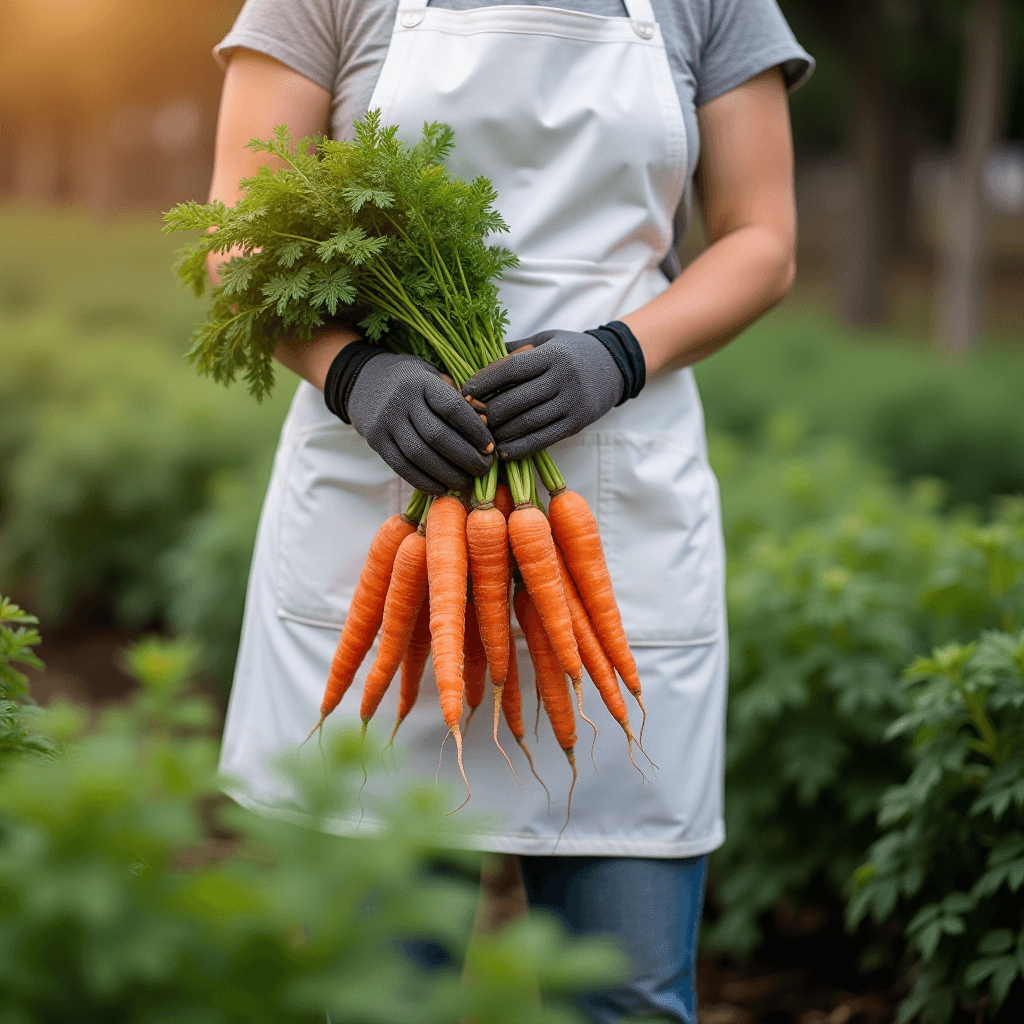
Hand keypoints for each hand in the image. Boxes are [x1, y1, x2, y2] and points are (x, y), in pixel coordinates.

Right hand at [327, 348, 494, 493]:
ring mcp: (385, 423)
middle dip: (466, 458)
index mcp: (421, 382)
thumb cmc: (412, 381)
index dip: (475, 431)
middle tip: (484, 469)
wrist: (364, 380)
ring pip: (420, 456)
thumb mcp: (435, 377)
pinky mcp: (376, 442)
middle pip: (437, 436)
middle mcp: (401, 402)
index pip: (452, 408)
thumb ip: (459, 399)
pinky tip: (442, 486)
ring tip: (466, 481)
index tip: (491, 447)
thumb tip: (487, 423)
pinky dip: (424, 481)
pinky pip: (402, 468)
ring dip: (447, 474)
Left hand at [461, 324, 643, 458]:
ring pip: (529, 423)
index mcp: (553, 355)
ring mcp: (573, 403)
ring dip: (501, 433)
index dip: (485, 381)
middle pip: (517, 400)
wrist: (615, 365)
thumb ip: (515, 350)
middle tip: (470, 418)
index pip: (512, 369)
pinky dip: (521, 448)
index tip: (465, 391)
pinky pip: (544, 439)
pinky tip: (503, 451)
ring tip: (483, 435)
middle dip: (489, 412)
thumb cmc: (572, 351)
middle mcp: (564, 379)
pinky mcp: (577, 424)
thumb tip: (475, 359)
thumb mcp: (546, 340)